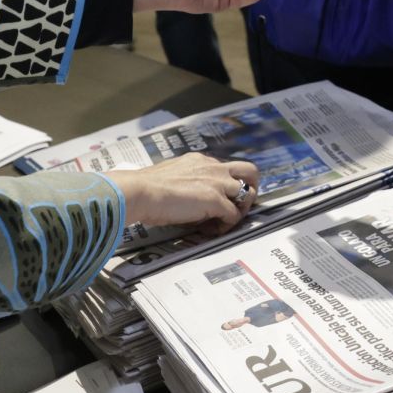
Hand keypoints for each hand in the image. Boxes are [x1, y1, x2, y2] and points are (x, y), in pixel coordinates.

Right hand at [106, 154, 260, 228]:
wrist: (141, 191)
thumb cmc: (147, 188)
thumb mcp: (171, 176)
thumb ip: (184, 181)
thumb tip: (185, 196)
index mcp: (200, 161)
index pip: (225, 169)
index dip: (226, 184)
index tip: (218, 198)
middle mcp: (212, 168)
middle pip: (249, 171)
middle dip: (251, 188)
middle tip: (239, 205)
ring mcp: (216, 183)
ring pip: (248, 193)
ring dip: (241, 209)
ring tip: (226, 221)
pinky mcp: (216, 200)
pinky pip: (233, 215)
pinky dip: (227, 226)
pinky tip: (213, 230)